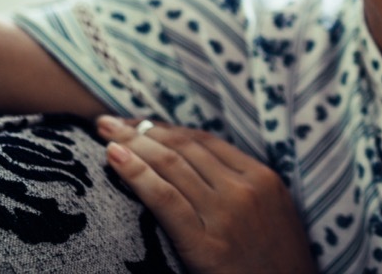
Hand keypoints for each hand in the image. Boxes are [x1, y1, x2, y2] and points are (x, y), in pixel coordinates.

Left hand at [97, 115, 316, 273]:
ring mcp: (225, 215)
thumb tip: (200, 167)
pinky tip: (114, 158)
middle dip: (143, 130)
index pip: (205, 141)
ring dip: (133, 143)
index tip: (139, 124)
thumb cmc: (277, 265)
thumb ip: (244, 187)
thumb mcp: (273, 213)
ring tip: (104, 131)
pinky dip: (137, 174)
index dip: (167, 129)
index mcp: (262, 178)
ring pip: (172, 166)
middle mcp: (244, 189)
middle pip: (185, 148)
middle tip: (110, 121)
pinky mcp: (205, 244)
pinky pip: (165, 199)